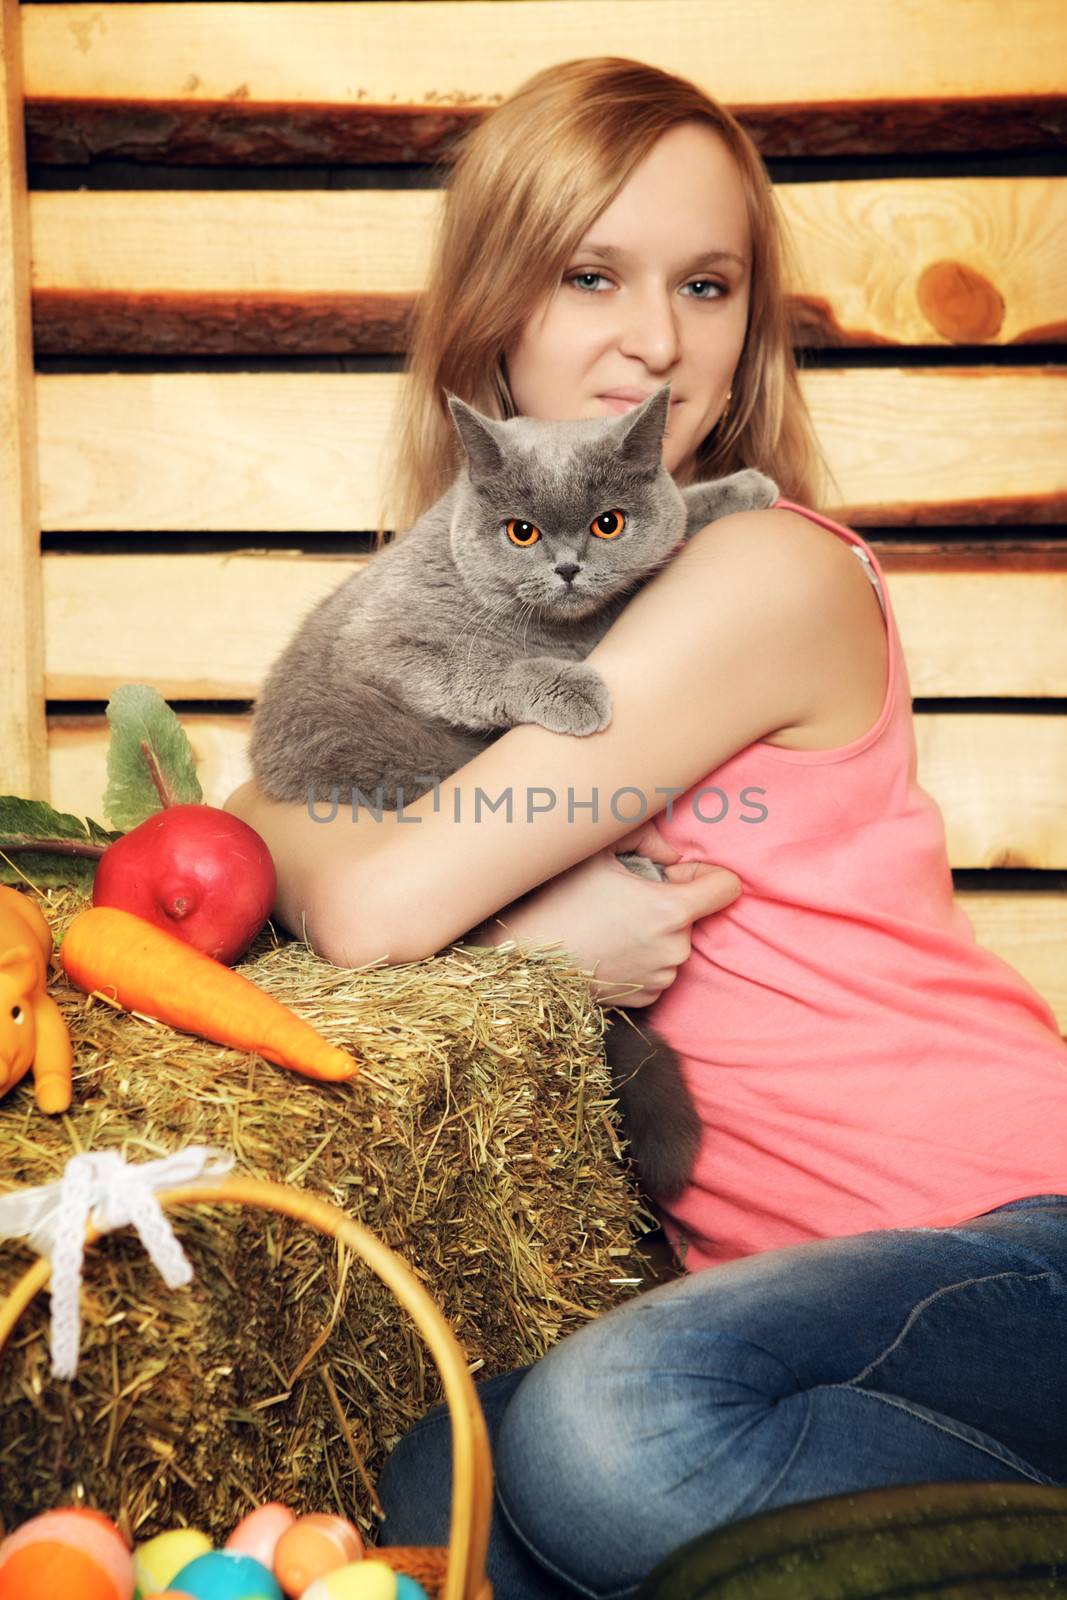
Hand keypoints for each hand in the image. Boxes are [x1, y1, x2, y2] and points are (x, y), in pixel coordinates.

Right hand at [467, 820, 742, 1006]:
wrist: (528, 963)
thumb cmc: (559, 903)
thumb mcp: (594, 853)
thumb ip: (643, 835)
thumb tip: (670, 853)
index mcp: (672, 909)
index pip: (727, 886)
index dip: (704, 873)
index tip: (673, 873)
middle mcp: (676, 948)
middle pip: (694, 913)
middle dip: (669, 901)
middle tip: (624, 897)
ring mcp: (663, 977)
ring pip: (675, 941)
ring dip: (655, 930)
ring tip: (611, 923)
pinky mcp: (648, 998)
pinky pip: (659, 968)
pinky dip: (643, 957)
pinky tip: (609, 948)